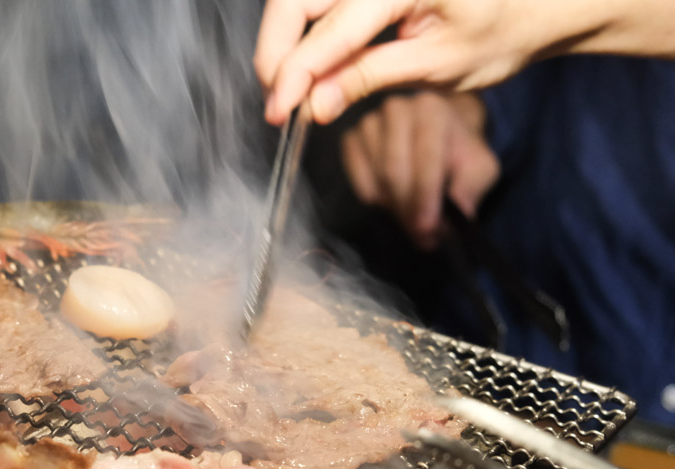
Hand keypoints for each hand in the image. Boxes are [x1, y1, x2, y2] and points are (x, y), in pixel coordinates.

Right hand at [254, 0, 643, 124]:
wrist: (538, 2)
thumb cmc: (502, 32)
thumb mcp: (437, 66)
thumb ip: (370, 78)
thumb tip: (316, 105)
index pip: (332, 29)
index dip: (297, 73)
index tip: (279, 112)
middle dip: (277, 51)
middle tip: (277, 101)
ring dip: (286, 41)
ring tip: (290, 86)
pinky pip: (322, 0)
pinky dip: (307, 31)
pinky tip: (309, 63)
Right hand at [340, 92, 498, 250]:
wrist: (436, 131)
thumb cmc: (458, 151)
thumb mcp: (480, 167)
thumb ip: (471, 188)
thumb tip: (458, 213)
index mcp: (431, 110)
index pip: (425, 158)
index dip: (425, 197)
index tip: (427, 229)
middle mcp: (396, 109)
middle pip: (394, 171)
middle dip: (408, 210)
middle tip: (421, 236)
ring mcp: (369, 122)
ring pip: (376, 179)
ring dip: (393, 207)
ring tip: (412, 218)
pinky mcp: (351, 138)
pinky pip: (357, 178)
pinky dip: (372, 198)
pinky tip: (391, 203)